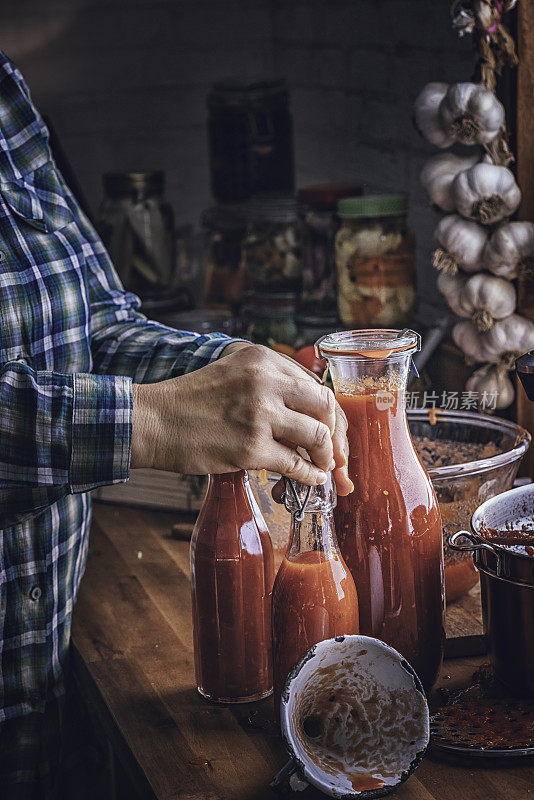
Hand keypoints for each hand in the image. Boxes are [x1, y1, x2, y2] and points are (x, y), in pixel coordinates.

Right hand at [131, 343, 352, 492]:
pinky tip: (311, 480)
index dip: (330, 414)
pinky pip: (295, 464)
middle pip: (325, 407)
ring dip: (326, 457)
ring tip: (322, 468)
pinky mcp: (251, 447)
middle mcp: (266, 381)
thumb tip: (307, 413)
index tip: (333, 432)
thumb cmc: (191, 402)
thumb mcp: (234, 373)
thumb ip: (269, 383)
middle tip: (335, 454)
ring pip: (317, 436)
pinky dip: (309, 476)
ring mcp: (260, 414)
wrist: (154, 421)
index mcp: (263, 359)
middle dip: (337, 435)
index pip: (315, 386)